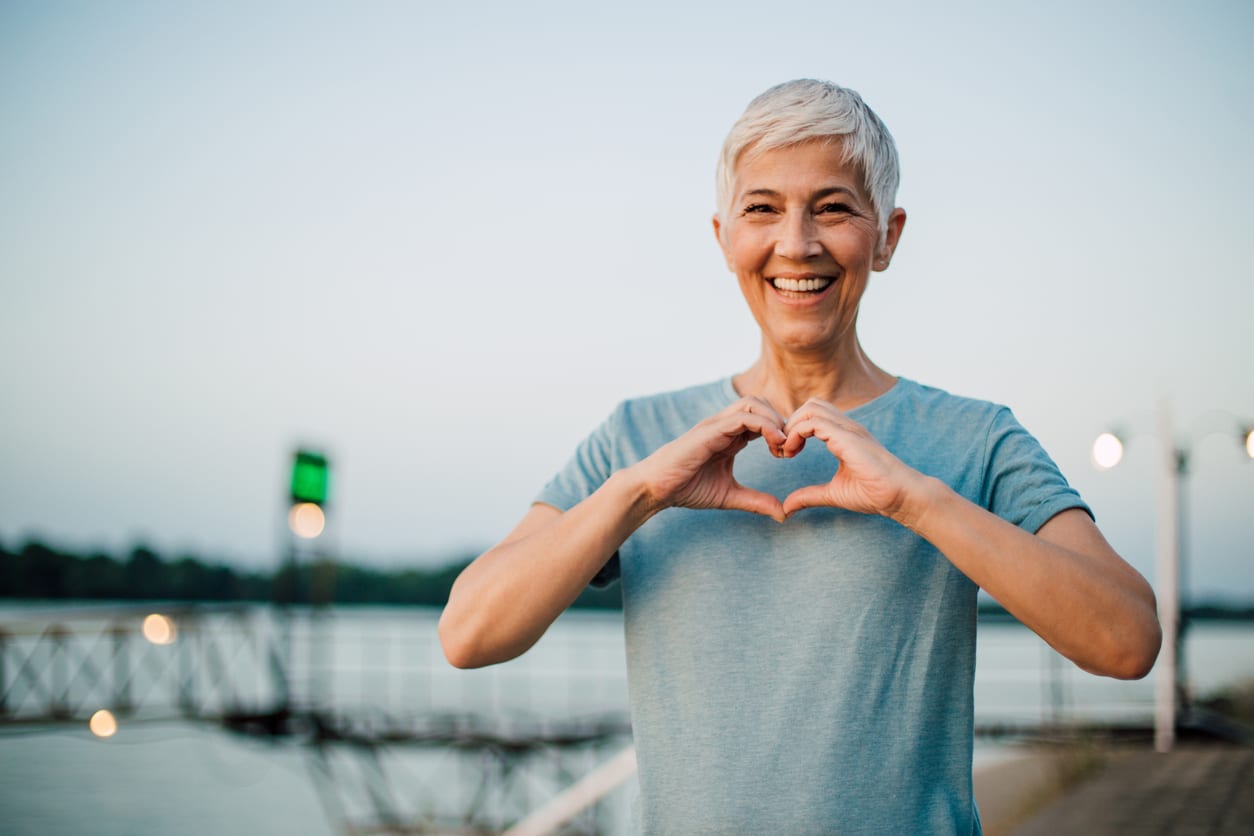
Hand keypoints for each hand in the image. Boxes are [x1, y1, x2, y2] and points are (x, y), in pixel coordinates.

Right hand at [636, 397, 788, 521]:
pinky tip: (774, 444)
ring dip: (774, 419)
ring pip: (754, 403)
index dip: (781, 431)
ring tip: (782, 445)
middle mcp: (725, 425)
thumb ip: (756, 501)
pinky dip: (765, 425)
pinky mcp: (710, 430)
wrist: (656, 488)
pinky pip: (743, 416)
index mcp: (730, 436)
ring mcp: (717, 425)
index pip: (763, 418)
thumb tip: (783, 514)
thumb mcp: (730, 496)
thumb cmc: (686, 488)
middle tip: (789, 448)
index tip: (790, 454)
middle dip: (781, 421)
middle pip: (762, 403)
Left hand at [781, 399, 924, 520]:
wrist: (899, 496)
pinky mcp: (847, 436)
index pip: (813, 416)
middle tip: (782, 450)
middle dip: (790, 423)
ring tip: (787, 450)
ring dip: (791, 426)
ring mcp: (848, 429)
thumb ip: (809, 496)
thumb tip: (787, 508)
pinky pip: (814, 422)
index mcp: (843, 436)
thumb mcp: (833, 494)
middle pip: (810, 405)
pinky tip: (793, 452)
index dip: (794, 430)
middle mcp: (846, 427)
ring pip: (810, 408)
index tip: (785, 453)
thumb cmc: (874, 494)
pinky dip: (796, 433)